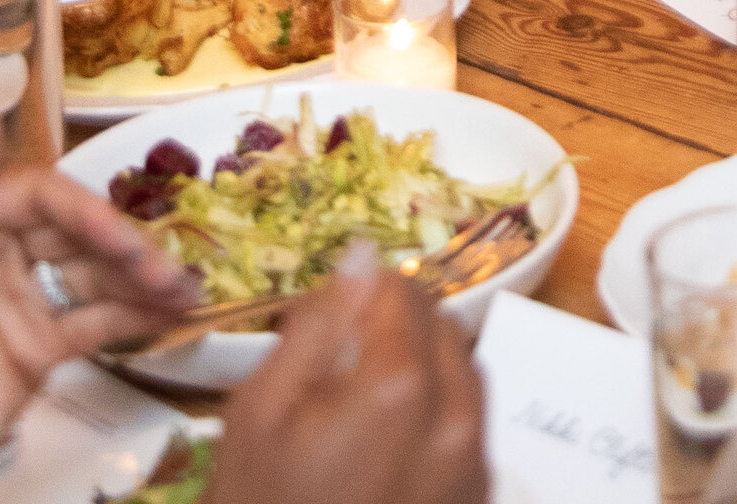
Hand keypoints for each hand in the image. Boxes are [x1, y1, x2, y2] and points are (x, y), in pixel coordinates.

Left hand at [0, 121, 195, 503]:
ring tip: (186, 290)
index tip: (121, 235)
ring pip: (90, 274)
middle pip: (71, 231)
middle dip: (123, 244)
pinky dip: (133, 315)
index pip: (33, 195)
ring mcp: (14, 305)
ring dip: (139, 278)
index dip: (82, 210)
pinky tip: (171, 312)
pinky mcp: (32, 354)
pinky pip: (92, 323)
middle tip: (166, 269)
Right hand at [203, 261, 486, 503]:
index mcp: (400, 389)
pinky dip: (437, 417)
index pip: (403, 293)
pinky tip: (386, 449)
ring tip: (362, 406)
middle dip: (399, 329)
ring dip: (424, 370)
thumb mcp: (259, 412)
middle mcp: (457, 425)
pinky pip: (470, 431)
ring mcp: (474, 472)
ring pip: (464, 378)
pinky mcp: (478, 502)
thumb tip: (362, 257)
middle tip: (341, 361)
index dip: (363, 294)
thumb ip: (317, 327)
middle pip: (443, 331)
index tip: (332, 319)